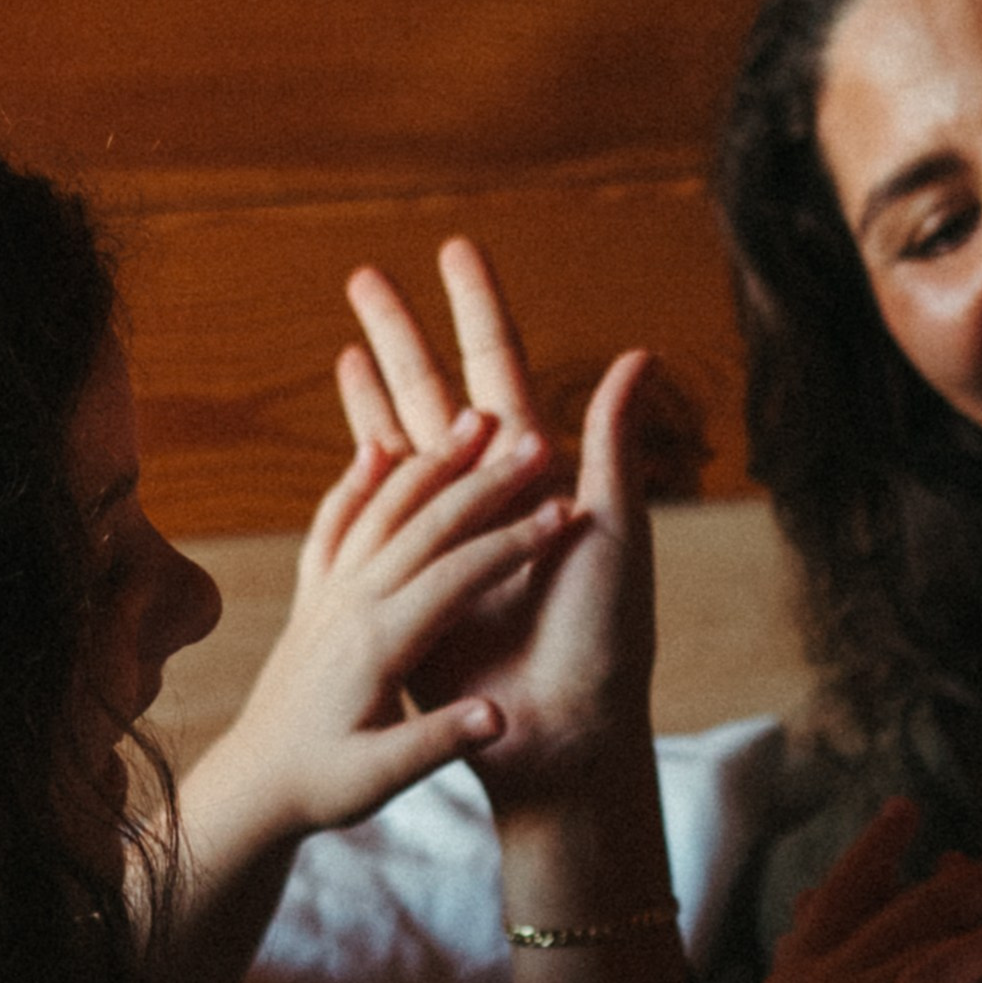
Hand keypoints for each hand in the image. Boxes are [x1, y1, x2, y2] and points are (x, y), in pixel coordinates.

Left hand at [186, 414, 575, 851]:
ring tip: (476, 419)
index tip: (568, 512)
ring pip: (382, 507)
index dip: (515, 542)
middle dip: (486, 479)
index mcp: (377, 645)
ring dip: (432, 460)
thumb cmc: (321, 786)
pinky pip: (333, 523)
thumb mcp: (381, 778)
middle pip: (425, 523)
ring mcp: (327, 593)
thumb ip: (437, 743)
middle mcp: (349, 605)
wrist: (253, 784)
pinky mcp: (311, 596)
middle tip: (538, 442)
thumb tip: (497, 717)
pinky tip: (377, 447)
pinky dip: (358, 481)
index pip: (457, 576)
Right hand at [341, 242, 656, 818]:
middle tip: (362, 274)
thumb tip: (638, 353)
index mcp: (541, 476)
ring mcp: (448, 540)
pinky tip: (344, 430)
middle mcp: (492, 498)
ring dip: (375, 387)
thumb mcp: (613, 532)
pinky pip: (381, 513)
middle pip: (438, 395)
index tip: (452, 249)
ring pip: (403, 442)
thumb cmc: (602, 638)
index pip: (498, 370)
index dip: (474, 308)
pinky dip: (361, 463)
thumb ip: (613, 445)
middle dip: (402, 333)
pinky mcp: (412, 585)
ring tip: (343, 333)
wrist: (561, 734)